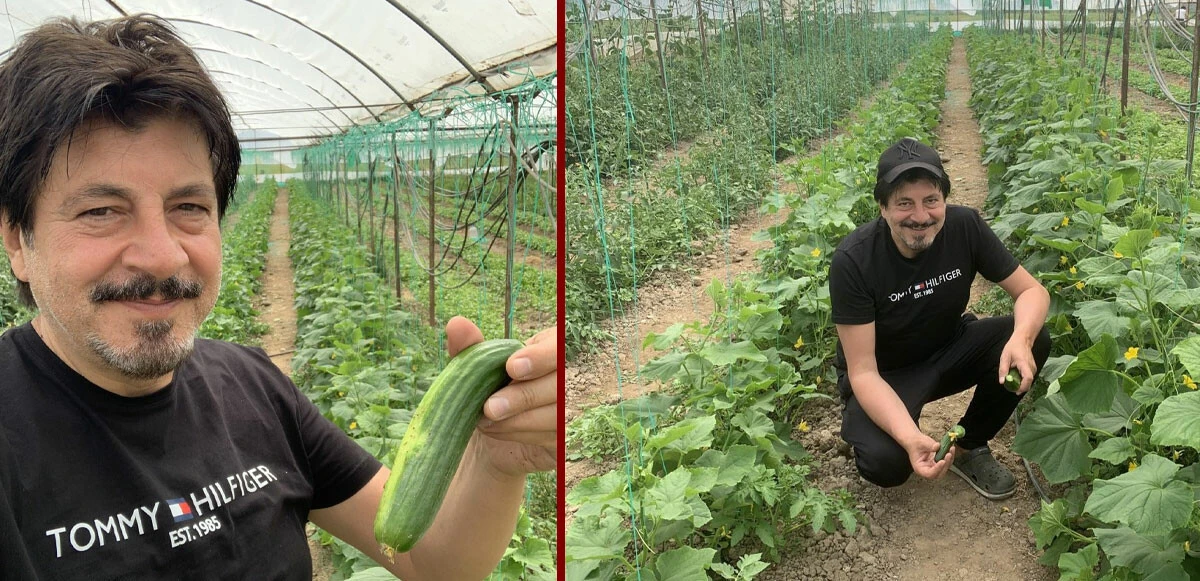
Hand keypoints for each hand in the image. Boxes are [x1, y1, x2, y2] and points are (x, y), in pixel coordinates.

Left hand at [444, 316, 555, 477]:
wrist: (498, 429)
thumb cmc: (494, 386)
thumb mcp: (482, 366)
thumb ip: (471, 346)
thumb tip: (456, 324)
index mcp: (554, 347)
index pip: (560, 347)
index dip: (540, 357)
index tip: (512, 366)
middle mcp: (570, 375)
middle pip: (560, 384)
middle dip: (524, 395)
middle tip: (490, 407)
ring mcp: (572, 407)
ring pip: (556, 414)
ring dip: (518, 419)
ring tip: (485, 420)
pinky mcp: (566, 436)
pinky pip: (550, 436)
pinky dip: (520, 433)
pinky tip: (496, 430)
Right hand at [905, 433, 954, 479]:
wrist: (915, 441)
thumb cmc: (915, 443)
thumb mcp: (920, 442)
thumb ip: (929, 445)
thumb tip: (938, 446)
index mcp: (919, 468)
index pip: (929, 473)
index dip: (937, 469)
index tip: (942, 461)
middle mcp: (927, 469)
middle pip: (939, 473)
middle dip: (945, 464)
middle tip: (948, 454)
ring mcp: (934, 467)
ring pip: (944, 468)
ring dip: (949, 460)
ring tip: (951, 449)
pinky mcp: (938, 463)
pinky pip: (946, 462)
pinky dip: (950, 456)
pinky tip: (951, 449)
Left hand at [998, 338, 1037, 394]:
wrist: (1023, 340)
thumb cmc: (1013, 347)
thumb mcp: (1004, 357)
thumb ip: (1003, 370)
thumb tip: (1002, 382)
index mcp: (1024, 364)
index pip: (1028, 378)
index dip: (1023, 386)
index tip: (1015, 391)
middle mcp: (1032, 367)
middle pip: (1029, 382)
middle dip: (1020, 388)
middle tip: (1011, 389)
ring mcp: (1034, 368)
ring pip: (1029, 381)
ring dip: (1021, 385)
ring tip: (1012, 382)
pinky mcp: (1033, 369)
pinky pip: (1028, 378)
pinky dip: (1022, 381)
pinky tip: (1015, 377)